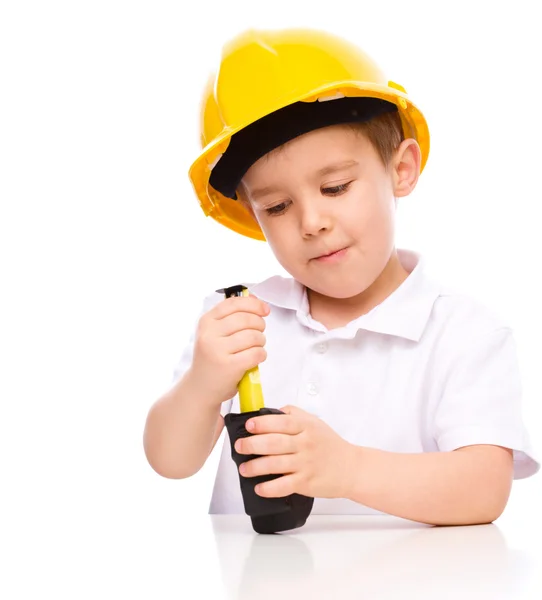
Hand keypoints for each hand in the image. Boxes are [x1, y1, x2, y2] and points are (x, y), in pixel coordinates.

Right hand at [189, 294, 269, 404]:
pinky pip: (256, 353)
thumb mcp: (214, 333)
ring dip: (261, 341)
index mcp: (206, 322)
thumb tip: (254, 299)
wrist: (200, 387)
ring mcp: (218, 350)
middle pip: (246, 319)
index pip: (233, 304)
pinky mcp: (229, 366)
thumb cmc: (212, 358)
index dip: (253, 304)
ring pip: (254, 336)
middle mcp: (209, 334)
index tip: (264, 310)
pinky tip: (255, 358)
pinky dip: (261, 355)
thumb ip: (232, 316)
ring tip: (255, 347)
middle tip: (259, 333)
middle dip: (260, 325)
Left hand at [235, 405, 355, 498]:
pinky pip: (284, 486)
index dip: (262, 424)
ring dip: (255, 467)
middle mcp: (305, 444)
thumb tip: (269, 412)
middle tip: (239, 446)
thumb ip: (293, 415)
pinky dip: (269, 488)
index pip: (281, 422)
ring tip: (244, 468)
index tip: (248, 426)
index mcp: (305, 427)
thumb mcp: (314, 422)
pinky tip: (259, 488)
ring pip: (275, 464)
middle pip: (274, 443)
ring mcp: (305, 464)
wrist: (351, 467)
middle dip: (252, 445)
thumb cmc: (330, 444)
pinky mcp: (306, 483)